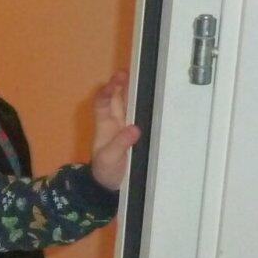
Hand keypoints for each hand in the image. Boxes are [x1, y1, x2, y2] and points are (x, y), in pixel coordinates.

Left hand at [89, 72, 141, 190]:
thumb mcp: (109, 159)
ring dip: (134, 92)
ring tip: (145, 78)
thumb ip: (120, 144)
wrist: (109, 186)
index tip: (115, 82)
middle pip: (117, 98)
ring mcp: (125, 128)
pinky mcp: (136, 135)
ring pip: (129, 104)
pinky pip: (139, 117)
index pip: (103, 102)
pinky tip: (155, 100)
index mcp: (104, 125)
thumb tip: (134, 128)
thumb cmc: (105, 171)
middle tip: (130, 71)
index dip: (107, 91)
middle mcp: (114, 122)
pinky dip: (145, 107)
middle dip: (121, 83)